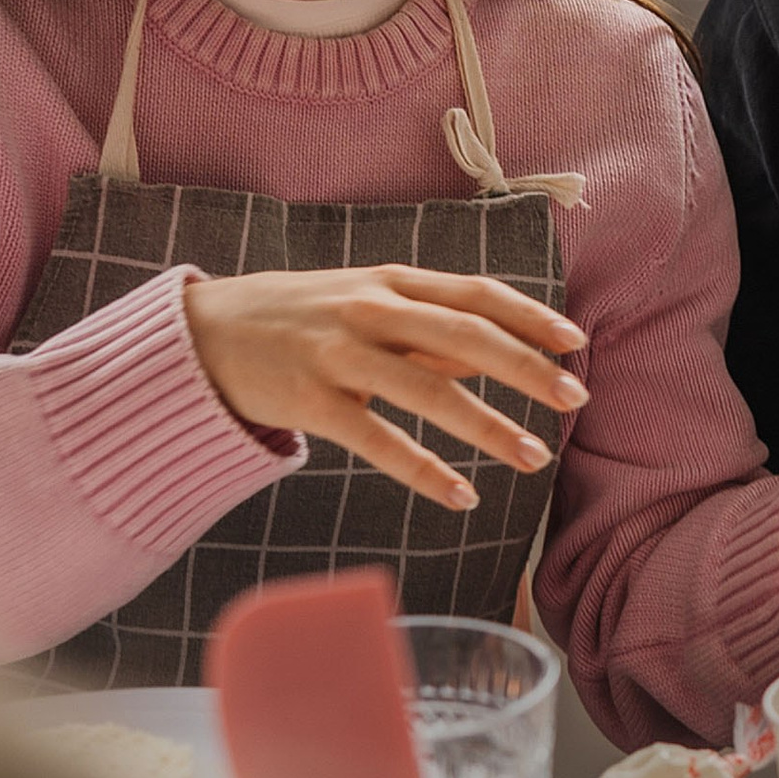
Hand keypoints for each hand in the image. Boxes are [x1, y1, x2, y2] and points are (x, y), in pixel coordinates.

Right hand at [181, 266, 586, 510]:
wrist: (202, 336)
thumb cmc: (299, 318)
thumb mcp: (365, 304)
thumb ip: (430, 328)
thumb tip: (500, 352)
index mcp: (391, 281)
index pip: (475, 293)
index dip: (530, 316)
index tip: (576, 342)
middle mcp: (370, 309)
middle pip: (465, 336)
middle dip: (527, 368)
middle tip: (575, 398)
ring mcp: (338, 354)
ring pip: (428, 391)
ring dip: (488, 427)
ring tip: (533, 455)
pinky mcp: (311, 401)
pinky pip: (379, 441)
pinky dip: (425, 470)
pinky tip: (462, 496)